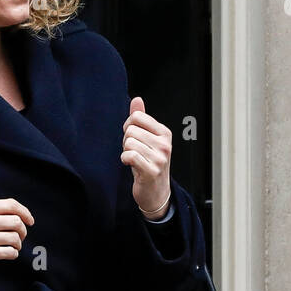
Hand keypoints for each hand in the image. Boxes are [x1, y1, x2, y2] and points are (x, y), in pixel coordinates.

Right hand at [0, 198, 34, 274]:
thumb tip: (17, 214)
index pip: (10, 205)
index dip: (25, 212)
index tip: (30, 221)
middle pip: (16, 222)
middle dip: (23, 230)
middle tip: (20, 235)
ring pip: (14, 238)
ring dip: (18, 243)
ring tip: (13, 246)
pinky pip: (9, 252)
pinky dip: (13, 253)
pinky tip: (9, 253)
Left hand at [121, 97, 171, 219]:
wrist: (155, 191)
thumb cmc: (149, 163)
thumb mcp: (147, 138)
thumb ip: (141, 118)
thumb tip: (136, 99)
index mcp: (164, 133)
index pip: (137, 117)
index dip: (128, 127)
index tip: (134, 138)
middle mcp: (164, 144)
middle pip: (130, 130)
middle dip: (126, 141)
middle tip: (135, 152)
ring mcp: (160, 158)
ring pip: (128, 143)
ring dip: (126, 152)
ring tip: (135, 159)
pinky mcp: (151, 170)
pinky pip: (129, 155)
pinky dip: (125, 160)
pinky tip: (131, 165)